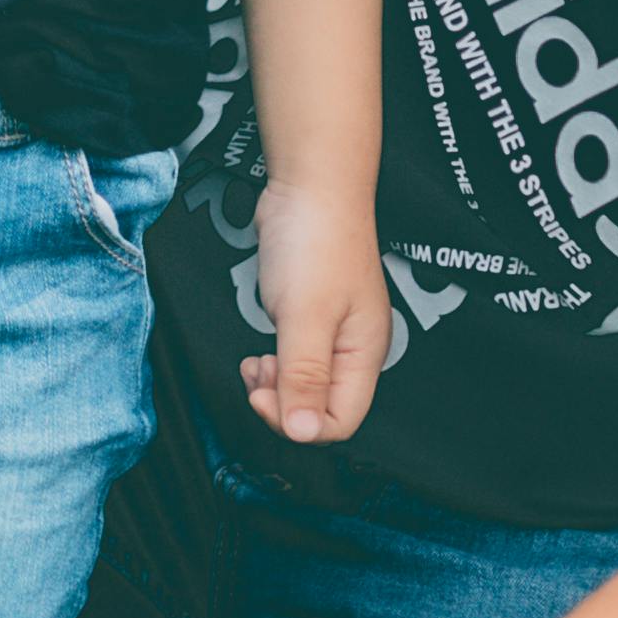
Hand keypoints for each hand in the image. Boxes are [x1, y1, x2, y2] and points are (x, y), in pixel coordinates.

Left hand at [239, 191, 392, 447]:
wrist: (310, 185)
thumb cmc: (316, 242)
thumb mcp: (305, 316)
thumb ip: (304, 376)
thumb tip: (303, 432)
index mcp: (364, 354)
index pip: (341, 422)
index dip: (298, 423)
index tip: (264, 397)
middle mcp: (353, 349)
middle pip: (321, 409)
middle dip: (282, 404)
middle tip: (256, 374)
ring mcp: (333, 332)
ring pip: (305, 386)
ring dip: (274, 386)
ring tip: (254, 363)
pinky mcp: (311, 316)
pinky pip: (294, 361)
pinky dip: (274, 364)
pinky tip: (259, 351)